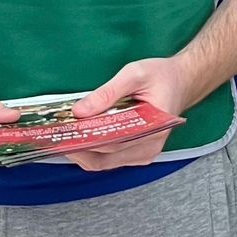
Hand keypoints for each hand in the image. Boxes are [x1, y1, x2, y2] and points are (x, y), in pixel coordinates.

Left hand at [67, 56, 191, 172]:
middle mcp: (149, 147)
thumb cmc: (162, 76)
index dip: (84, 140)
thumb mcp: (135, 74)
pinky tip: (78, 139)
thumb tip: (80, 111)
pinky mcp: (137, 154)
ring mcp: (143, 154)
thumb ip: (108, 92)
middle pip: (105, 157)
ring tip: (62, 137)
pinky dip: (91, 152)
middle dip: (78, 148)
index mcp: (153, 129)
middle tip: (55, 136)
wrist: (182, 81)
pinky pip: (109, 160)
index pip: (112, 142)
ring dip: (82, 152)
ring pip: (104, 163)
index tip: (62, 133)